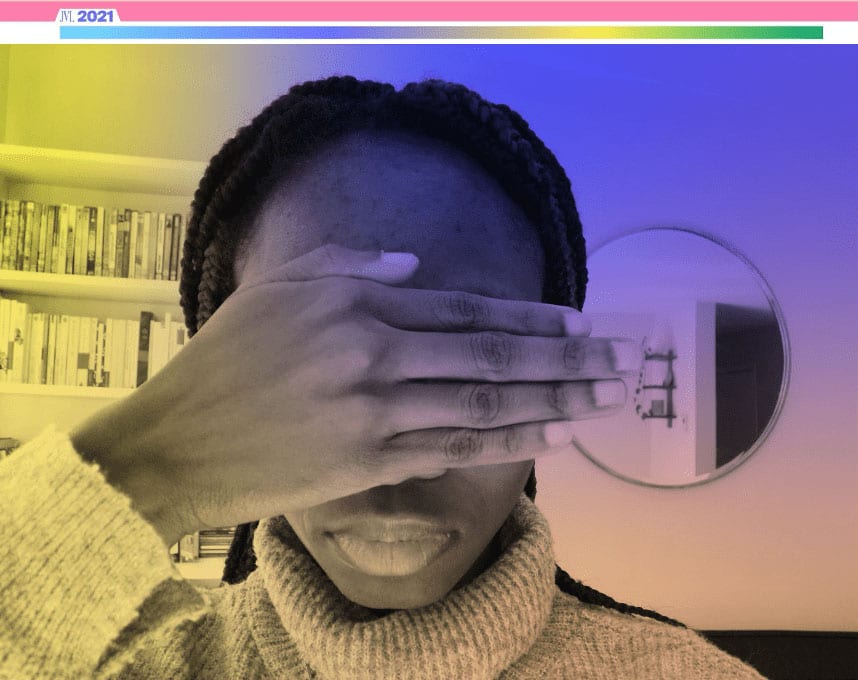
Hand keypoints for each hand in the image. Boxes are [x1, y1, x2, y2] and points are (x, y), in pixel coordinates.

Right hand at [71, 245, 639, 546]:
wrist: (179, 443)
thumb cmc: (225, 360)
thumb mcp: (278, 288)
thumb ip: (350, 266)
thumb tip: (416, 267)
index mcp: (359, 303)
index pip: (467, 309)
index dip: (531, 316)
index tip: (580, 323)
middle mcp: (379, 353)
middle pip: (492, 354)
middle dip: (565, 359)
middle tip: (621, 363)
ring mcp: (379, 412)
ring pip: (485, 403)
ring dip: (553, 401)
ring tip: (605, 401)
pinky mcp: (372, 463)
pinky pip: (454, 449)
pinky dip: (506, 442)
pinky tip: (549, 437)